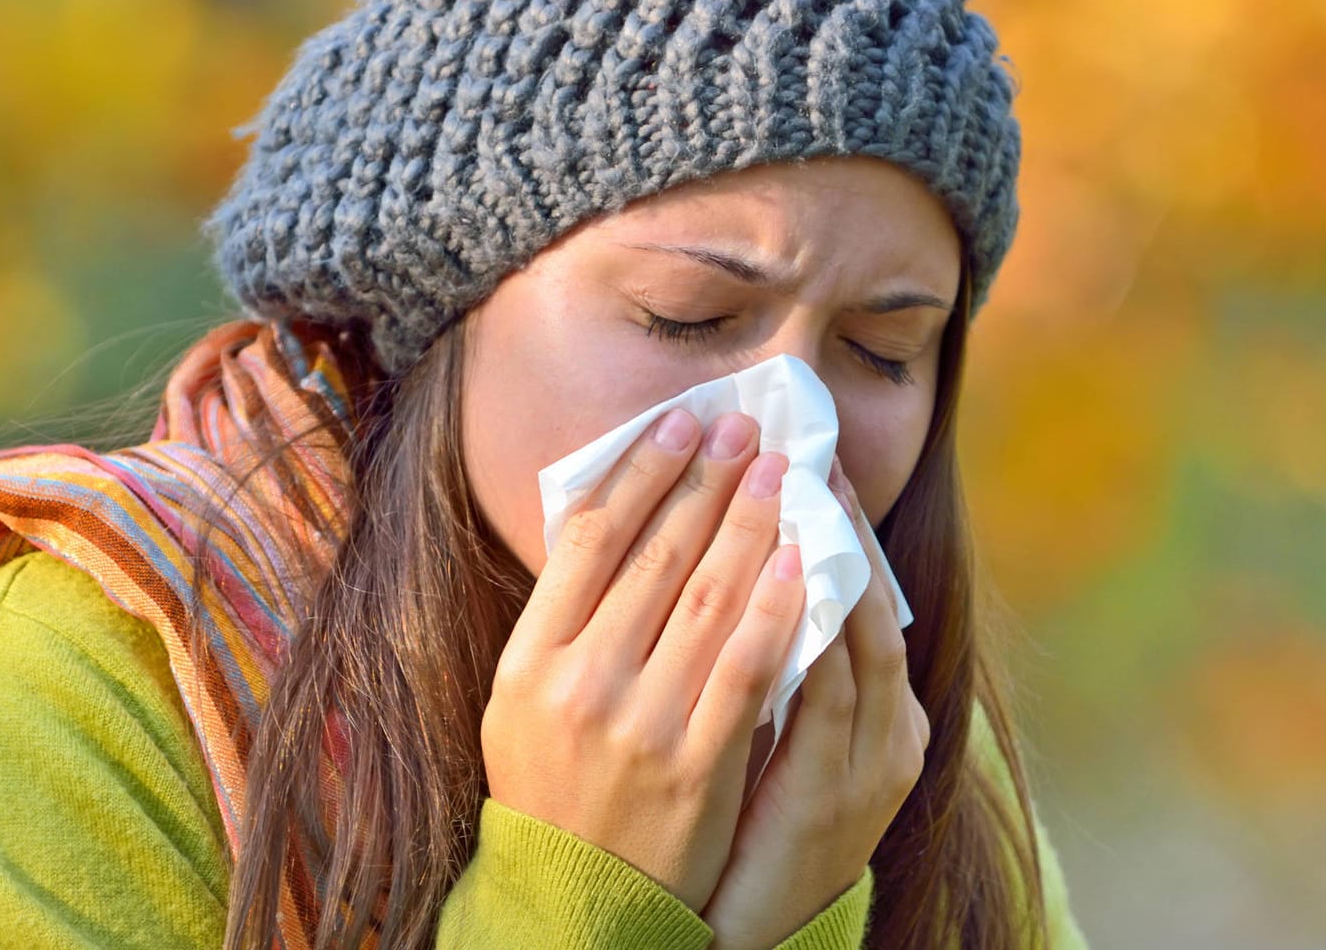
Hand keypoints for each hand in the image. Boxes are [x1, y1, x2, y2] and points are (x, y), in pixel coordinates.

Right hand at [481, 409, 806, 911]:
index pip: (591, 539)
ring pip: (706, 599)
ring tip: (780, 473)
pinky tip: (802, 562)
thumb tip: (616, 522)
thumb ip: (563, 622)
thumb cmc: (554, 789)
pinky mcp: (696, 765)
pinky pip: (746, 669)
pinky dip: (777, 609)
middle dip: (706, 480)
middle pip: (655, 555)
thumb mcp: (522, 703)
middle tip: (746, 428)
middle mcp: (578, 683)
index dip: (642, 471)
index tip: (681, 423)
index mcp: (528, 660)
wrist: (577, 902)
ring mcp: (638, 725)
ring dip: (750, 525)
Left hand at [701, 455, 930, 948]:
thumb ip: (777, 663)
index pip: (867, 597)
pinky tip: (790, 576)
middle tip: (802, 448)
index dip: (842, 527)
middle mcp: (892, 729)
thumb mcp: (783, 735)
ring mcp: (874, 762)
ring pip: (859, 635)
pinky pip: (825, 692)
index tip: (812, 461)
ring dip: (824, 557)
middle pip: (872, 602)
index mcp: (884, 712)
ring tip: (792, 486)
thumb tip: (747, 572)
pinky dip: (811, 627)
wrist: (756, 928)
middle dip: (835, 523)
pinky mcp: (838, 793)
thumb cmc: (757, 822)